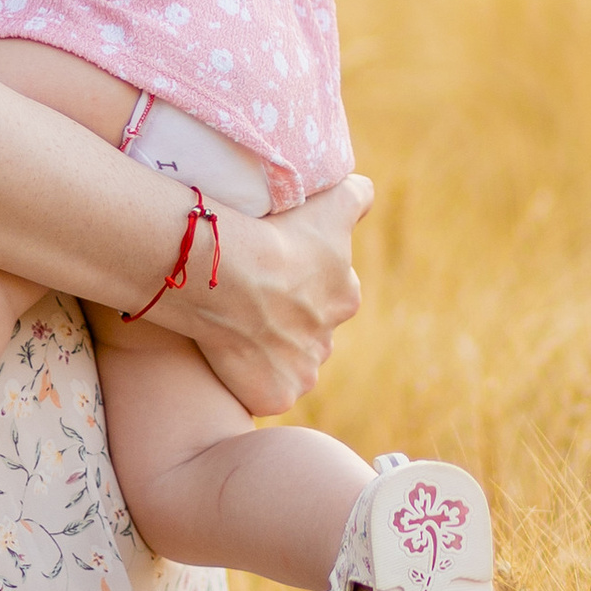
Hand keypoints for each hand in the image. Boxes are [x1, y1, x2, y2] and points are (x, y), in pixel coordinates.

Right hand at [140, 173, 368, 412]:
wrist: (225, 274)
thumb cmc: (274, 233)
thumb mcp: (329, 202)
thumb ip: (356, 197)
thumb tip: (365, 194)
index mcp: (345, 297)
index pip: (329, 294)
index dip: (300, 283)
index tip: (272, 272)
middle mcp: (329, 340)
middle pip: (308, 332)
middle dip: (287, 322)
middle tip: (249, 300)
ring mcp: (303, 372)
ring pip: (287, 363)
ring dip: (268, 351)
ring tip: (233, 326)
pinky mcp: (276, 396)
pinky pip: (263, 392)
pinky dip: (248, 379)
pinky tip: (226, 355)